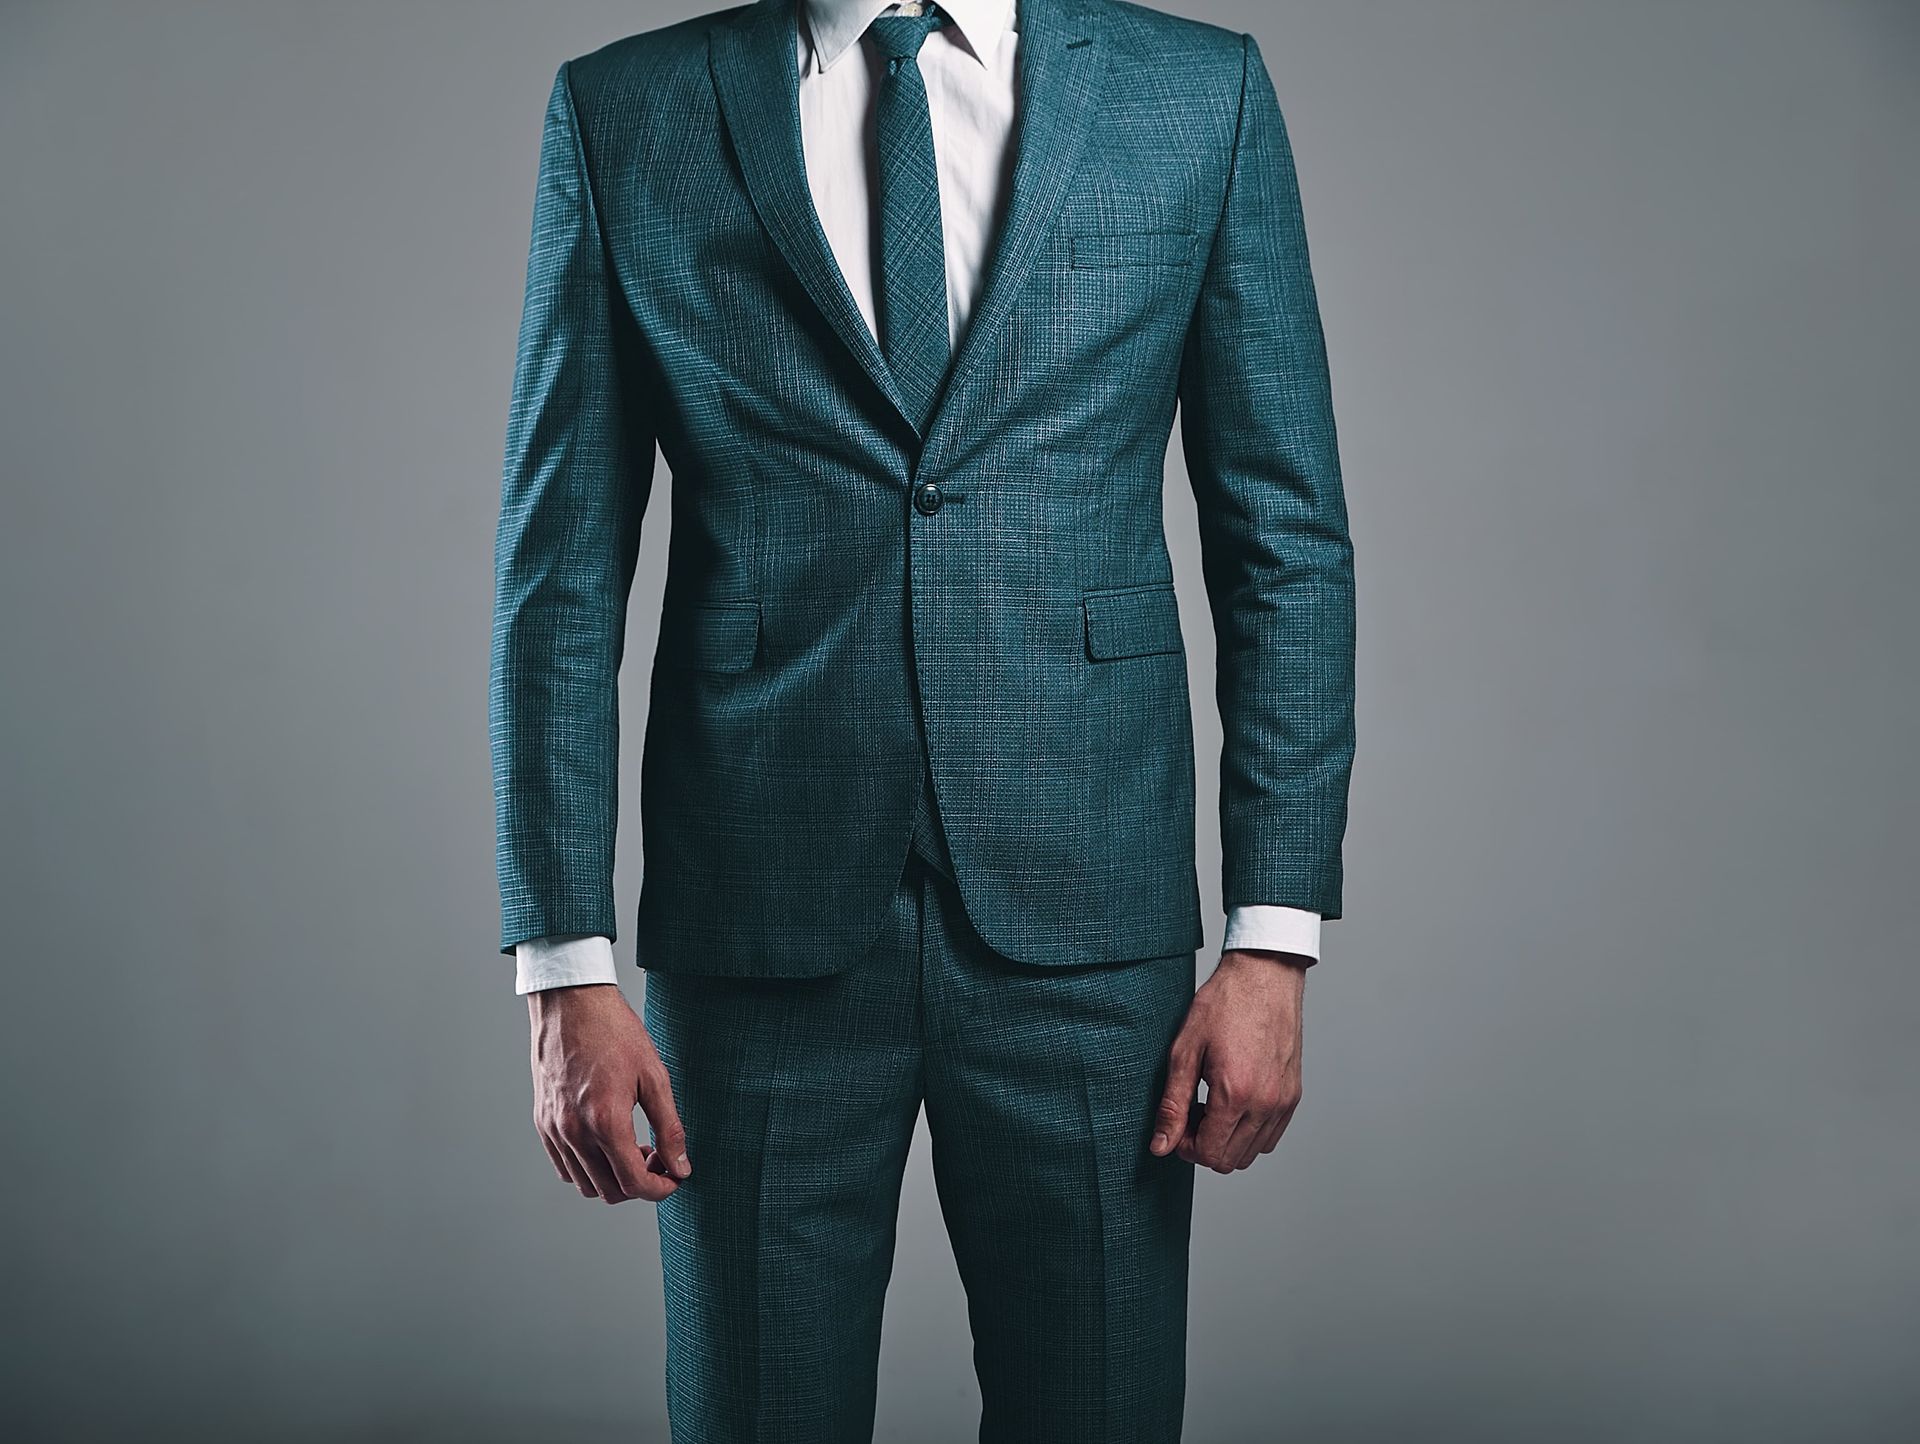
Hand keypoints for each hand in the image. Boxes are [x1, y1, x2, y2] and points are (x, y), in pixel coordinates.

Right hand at [528, 983, 688, 1203]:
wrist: (571, 1003)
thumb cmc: (614, 1032)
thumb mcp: (654, 1076)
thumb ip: (670, 1127)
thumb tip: (681, 1166)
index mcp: (606, 1122)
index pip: (634, 1183)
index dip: (661, 1189)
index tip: (674, 1177)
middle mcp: (574, 1132)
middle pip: (609, 1191)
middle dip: (639, 1184)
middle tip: (657, 1157)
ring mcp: (555, 1129)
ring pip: (585, 1184)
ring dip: (613, 1178)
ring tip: (632, 1148)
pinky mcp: (543, 1122)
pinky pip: (564, 1166)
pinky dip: (588, 1168)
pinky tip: (607, 1142)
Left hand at [1150, 949, 1305, 1172]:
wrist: (1264, 976)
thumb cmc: (1224, 1004)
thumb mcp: (1184, 1051)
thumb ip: (1172, 1105)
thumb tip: (1161, 1145)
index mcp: (1236, 1094)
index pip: (1210, 1154)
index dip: (1186, 1147)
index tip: (1177, 1125)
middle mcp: (1266, 1103)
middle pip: (1231, 1160)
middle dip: (1204, 1146)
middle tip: (1191, 1114)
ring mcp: (1283, 1101)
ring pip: (1252, 1153)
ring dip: (1227, 1140)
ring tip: (1212, 1106)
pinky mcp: (1293, 1095)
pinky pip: (1270, 1136)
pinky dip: (1249, 1132)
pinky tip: (1234, 1103)